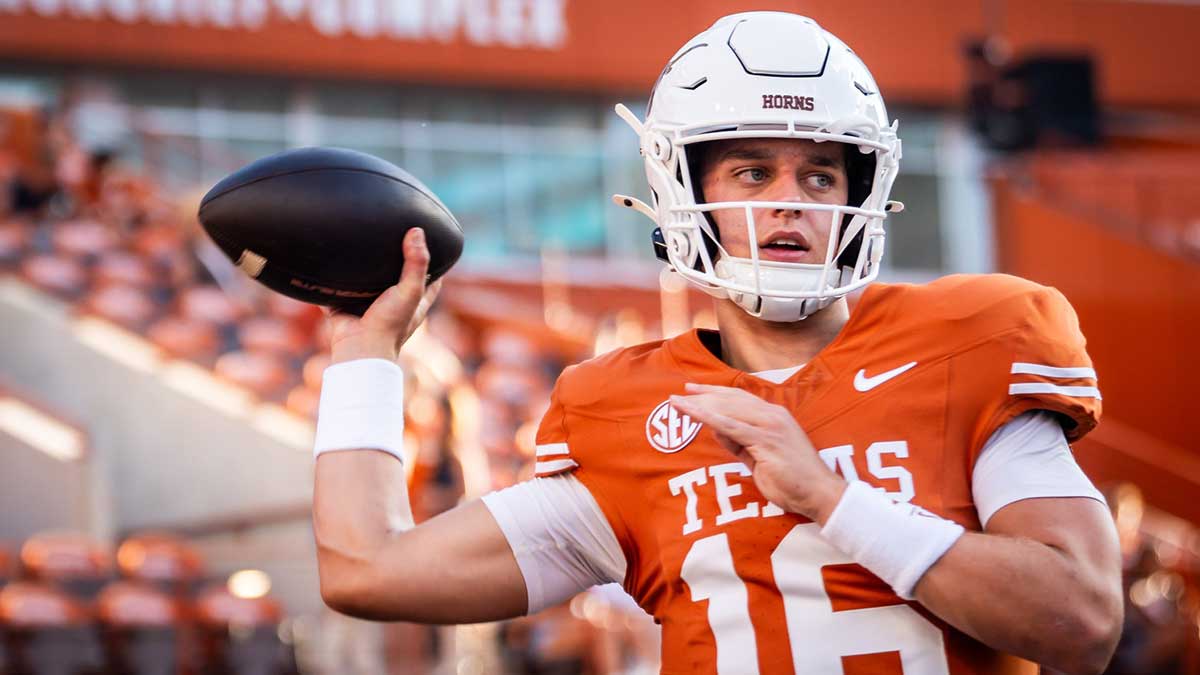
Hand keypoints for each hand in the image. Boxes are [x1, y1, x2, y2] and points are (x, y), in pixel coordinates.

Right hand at [325, 227, 442, 363]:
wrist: (357, 347)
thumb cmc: (389, 323)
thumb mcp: (410, 291)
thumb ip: (416, 262)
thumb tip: (417, 231)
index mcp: (414, 303)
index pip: (431, 280)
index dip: (434, 263)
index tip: (432, 241)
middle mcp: (393, 303)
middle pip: (398, 277)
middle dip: (396, 259)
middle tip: (394, 233)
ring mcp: (368, 305)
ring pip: (368, 282)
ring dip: (365, 268)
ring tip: (362, 238)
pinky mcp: (345, 305)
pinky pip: (339, 288)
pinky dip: (336, 278)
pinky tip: (331, 257)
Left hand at [669, 383, 845, 523]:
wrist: (819, 494)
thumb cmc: (792, 480)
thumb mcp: (759, 458)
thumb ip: (740, 443)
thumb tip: (718, 430)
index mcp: (774, 417)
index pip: (739, 398)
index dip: (715, 392)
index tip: (693, 390)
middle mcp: (772, 415)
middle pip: (730, 399)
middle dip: (702, 395)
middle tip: (677, 395)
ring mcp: (770, 426)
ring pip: (727, 409)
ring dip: (699, 404)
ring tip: (677, 403)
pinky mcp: (766, 440)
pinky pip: (730, 426)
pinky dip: (708, 417)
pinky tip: (692, 413)